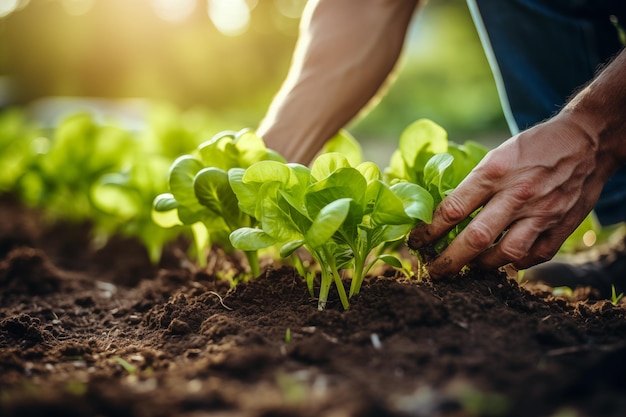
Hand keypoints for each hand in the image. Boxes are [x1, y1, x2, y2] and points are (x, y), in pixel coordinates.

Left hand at [407, 112, 616, 277]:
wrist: (587, 140)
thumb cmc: (534, 146)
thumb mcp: (497, 155)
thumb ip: (475, 184)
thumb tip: (446, 213)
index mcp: (494, 172)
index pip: (453, 209)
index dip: (429, 231)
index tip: (417, 243)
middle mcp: (517, 194)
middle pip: (475, 238)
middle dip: (449, 261)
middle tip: (435, 272)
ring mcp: (542, 212)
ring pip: (506, 253)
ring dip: (483, 266)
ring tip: (470, 268)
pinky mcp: (563, 224)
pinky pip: (536, 255)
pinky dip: (517, 263)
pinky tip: (505, 262)